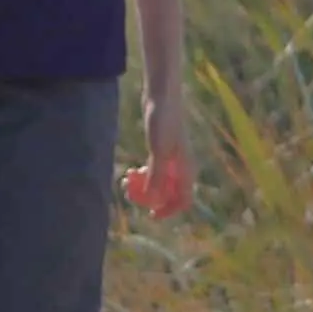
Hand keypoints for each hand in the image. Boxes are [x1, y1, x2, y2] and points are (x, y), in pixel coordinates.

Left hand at [120, 91, 193, 219]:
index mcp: (186, 169)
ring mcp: (171, 159)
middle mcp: (181, 167)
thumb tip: (153, 200)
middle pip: (168, 194)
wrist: (161, 96)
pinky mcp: (161, 151)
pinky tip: (130, 172)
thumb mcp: (158, 151)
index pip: (183, 200)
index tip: (150, 214)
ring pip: (158, 183)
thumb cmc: (163, 121)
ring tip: (126, 181)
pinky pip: (152, 172)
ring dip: (143, 186)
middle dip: (149, 197)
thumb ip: (156, 176)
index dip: (168, 211)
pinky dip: (142, 175)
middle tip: (129, 194)